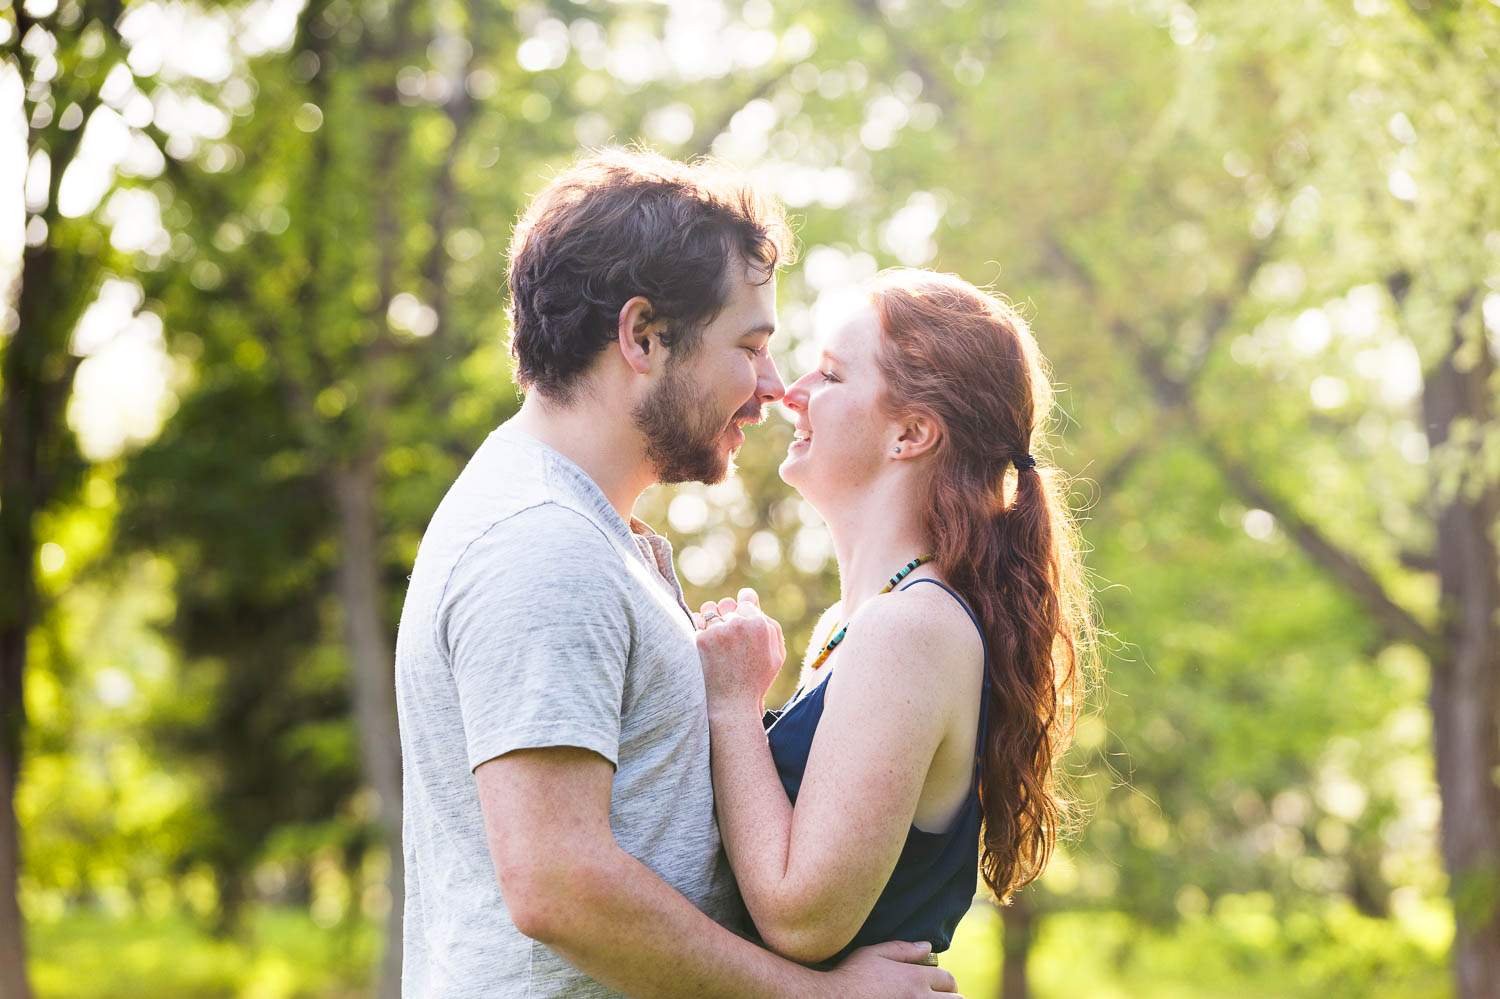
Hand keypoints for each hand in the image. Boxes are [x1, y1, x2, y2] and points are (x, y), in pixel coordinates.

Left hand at [694, 588, 785, 713]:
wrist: (732, 706)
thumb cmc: (756, 682)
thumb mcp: (776, 656)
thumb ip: (770, 627)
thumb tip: (754, 604)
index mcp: (759, 624)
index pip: (746, 598)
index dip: (742, 608)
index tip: (737, 618)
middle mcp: (739, 623)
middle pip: (727, 604)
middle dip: (726, 616)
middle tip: (726, 636)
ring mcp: (717, 630)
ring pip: (709, 609)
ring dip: (710, 619)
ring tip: (714, 639)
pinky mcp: (699, 639)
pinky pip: (695, 622)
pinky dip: (698, 631)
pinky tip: (703, 647)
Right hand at [821, 940, 960, 996]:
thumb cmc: (851, 976)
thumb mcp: (874, 953)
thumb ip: (903, 949)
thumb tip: (926, 946)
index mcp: (915, 978)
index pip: (948, 979)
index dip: (949, 983)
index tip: (945, 986)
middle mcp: (919, 998)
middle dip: (952, 997)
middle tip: (944, 997)